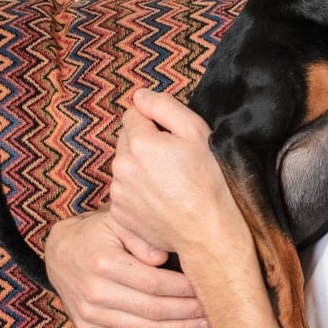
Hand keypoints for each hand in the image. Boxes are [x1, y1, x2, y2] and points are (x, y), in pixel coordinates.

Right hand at [44, 207, 207, 327]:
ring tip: (201, 325)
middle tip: (212, 308)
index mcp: (106, 264)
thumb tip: (163, 257)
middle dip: (187, 312)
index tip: (207, 286)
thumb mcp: (118, 221)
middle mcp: (96, 292)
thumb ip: (141, 236)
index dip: (185, 289)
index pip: (155, 283)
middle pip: (152, 309)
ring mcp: (90, 313)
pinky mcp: (86, 327)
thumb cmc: (96, 232)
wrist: (60, 250)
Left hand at [109, 88, 250, 257]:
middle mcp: (121, 166)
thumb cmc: (208, 181)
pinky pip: (124, 192)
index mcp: (139, 142)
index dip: (156, 122)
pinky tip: (161, 199)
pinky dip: (138, 192)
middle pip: (127, 140)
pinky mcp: (119, 214)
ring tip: (169, 182)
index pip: (134, 114)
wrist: (207, 232)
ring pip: (125, 166)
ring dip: (140, 167)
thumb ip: (164, 106)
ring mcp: (118, 193)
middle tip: (174, 160)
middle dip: (145, 143)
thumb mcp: (197, 132)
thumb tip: (140, 96)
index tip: (173, 137)